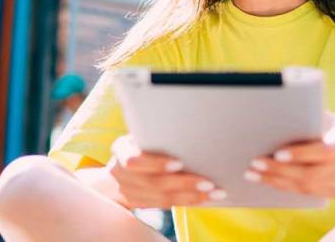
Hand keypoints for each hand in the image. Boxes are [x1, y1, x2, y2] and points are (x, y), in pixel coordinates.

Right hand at [107, 135, 226, 207]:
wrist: (122, 165)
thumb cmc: (143, 141)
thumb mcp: (144, 134)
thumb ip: (158, 135)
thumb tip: (195, 128)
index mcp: (121, 150)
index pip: (135, 161)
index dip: (157, 164)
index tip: (179, 164)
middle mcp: (120, 173)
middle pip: (153, 182)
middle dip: (183, 183)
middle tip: (208, 182)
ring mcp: (127, 190)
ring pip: (161, 198)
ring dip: (191, 196)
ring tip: (214, 192)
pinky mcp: (138, 203)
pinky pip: (164, 205)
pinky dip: (186, 201)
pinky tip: (205, 198)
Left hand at [243, 112, 334, 198]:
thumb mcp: (332, 120)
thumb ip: (311, 120)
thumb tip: (277, 116)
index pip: (323, 152)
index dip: (301, 154)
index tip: (278, 153)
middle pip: (309, 175)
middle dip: (278, 170)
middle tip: (255, 164)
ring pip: (306, 187)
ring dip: (276, 181)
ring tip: (253, 174)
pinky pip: (308, 193)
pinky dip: (286, 186)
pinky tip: (269, 180)